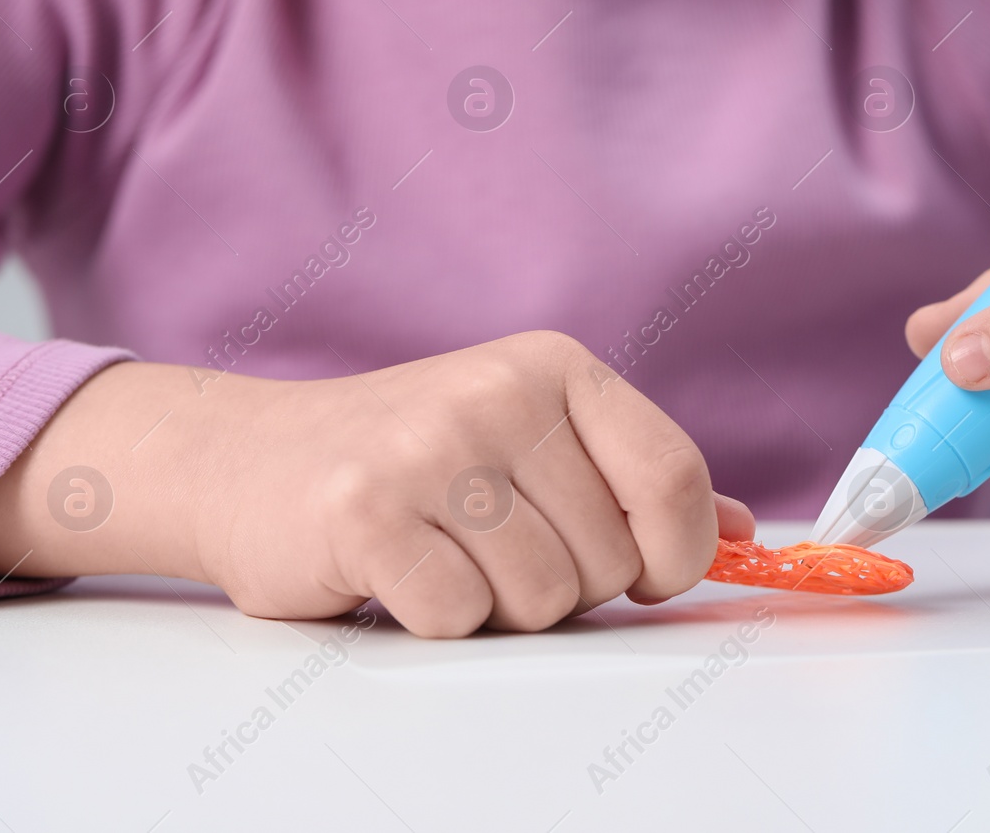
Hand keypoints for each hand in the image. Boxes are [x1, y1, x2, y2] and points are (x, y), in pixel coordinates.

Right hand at [0, 331, 753, 636]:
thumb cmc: (412, 462)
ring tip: (445, 557)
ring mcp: (429, 445)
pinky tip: (396, 573)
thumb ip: (632, 482)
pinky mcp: (366, 510)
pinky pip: (459, 619)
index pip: (672, 478)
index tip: (646, 576)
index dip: (675, 553)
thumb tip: (735, 529)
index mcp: (555, 367)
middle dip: (564, 588)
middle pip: (607, 560)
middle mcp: (497, 392)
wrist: (254, 461)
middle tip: (492, 550)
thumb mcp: (531, 444)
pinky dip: (434, 621)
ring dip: (497, 608)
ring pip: (539, 600)